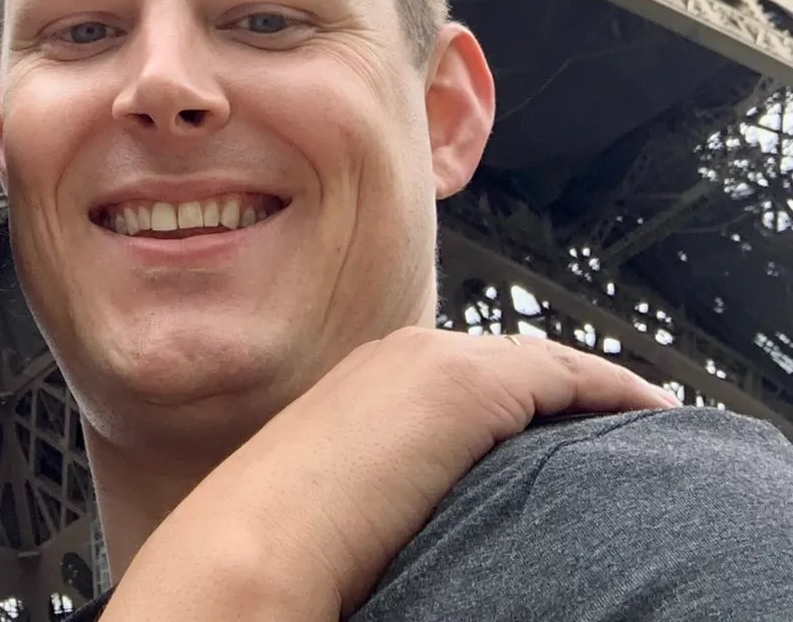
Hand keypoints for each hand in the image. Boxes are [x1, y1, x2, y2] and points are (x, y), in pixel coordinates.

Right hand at [105, 327, 674, 620]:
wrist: (253, 546)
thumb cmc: (281, 548)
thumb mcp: (340, 505)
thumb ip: (380, 490)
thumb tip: (408, 526)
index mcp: (366, 380)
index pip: (462, 376)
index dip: (519, 397)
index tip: (559, 427)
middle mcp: (398, 353)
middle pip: (506, 361)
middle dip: (563, 386)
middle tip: (617, 417)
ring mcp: (431, 361)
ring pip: (537, 362)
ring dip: (591, 386)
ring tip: (643, 411)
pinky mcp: (464, 384)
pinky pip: (564, 376)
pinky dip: (610, 387)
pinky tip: (649, 410)